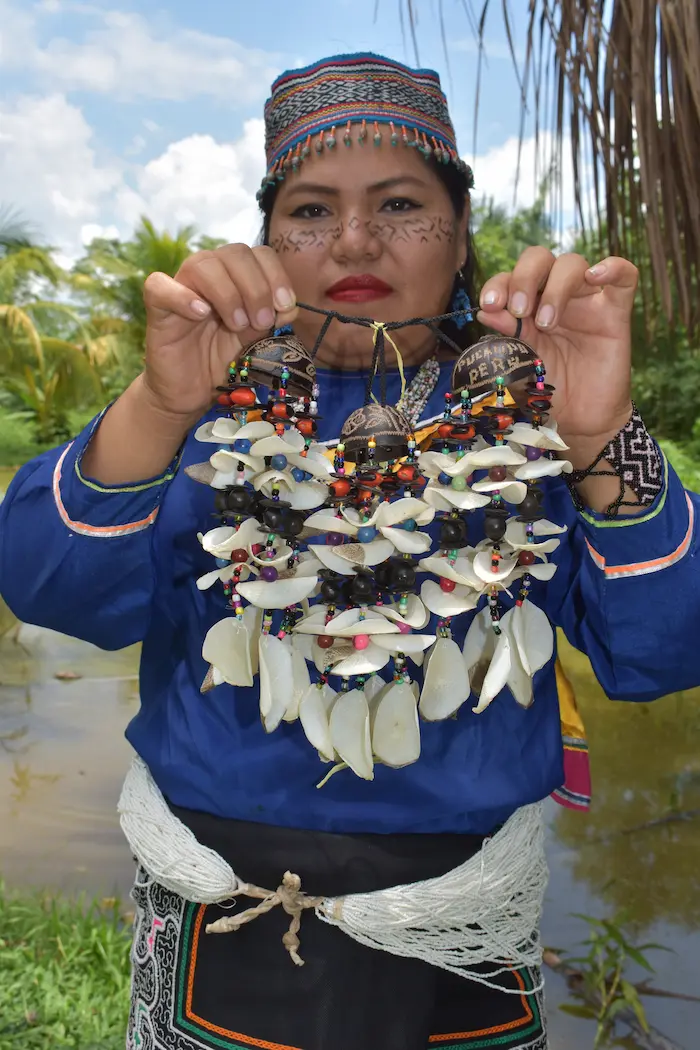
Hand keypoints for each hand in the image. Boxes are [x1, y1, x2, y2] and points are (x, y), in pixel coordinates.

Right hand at [141, 244, 297, 421]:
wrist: (192, 392)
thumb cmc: (223, 361)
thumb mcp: (257, 340)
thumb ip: (273, 320)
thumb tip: (289, 306)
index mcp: (237, 278)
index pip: (259, 254)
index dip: (276, 275)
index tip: (285, 306)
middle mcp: (210, 275)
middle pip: (235, 253)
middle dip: (256, 287)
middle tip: (262, 322)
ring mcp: (182, 287)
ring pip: (202, 264)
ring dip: (228, 294)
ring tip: (237, 326)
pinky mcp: (158, 308)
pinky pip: (159, 286)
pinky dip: (182, 297)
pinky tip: (201, 314)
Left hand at [476, 249, 637, 454]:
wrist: (580, 420)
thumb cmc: (547, 391)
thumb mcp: (520, 365)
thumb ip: (506, 337)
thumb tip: (486, 310)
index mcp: (526, 307)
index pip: (510, 278)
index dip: (499, 283)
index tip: (490, 304)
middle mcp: (554, 297)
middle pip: (540, 259)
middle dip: (524, 278)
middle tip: (518, 311)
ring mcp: (586, 302)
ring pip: (573, 264)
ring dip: (555, 287)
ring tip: (547, 323)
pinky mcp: (615, 312)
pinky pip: (624, 276)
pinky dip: (613, 267)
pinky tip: (596, 275)